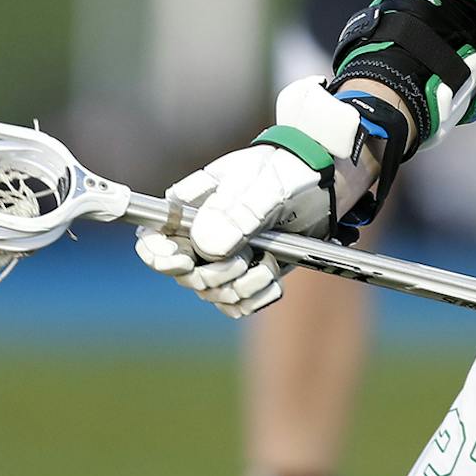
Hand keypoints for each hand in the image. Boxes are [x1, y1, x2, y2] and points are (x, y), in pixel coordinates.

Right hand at [133, 80, 363, 317]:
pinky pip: (239, 304)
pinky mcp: (248, 274)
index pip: (151, 241)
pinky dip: (258, 296)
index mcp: (189, 209)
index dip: (160, 257)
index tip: (185, 261)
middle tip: (246, 257)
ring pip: (215, 294)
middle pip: (185, 276)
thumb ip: (235, 215)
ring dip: (244, 286)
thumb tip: (206, 247)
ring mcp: (224, 258)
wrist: (324, 182)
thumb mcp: (262, 187)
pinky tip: (273, 273)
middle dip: (217, 274)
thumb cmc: (287, 171)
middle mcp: (200, 237)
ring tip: (267, 262)